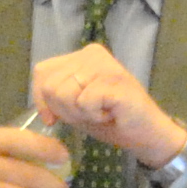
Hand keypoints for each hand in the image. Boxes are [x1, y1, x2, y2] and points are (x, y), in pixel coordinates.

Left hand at [31, 42, 186, 169]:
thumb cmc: (111, 119)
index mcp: (81, 56)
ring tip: (101, 111)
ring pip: (64, 94)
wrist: (146, 133)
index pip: (41, 71)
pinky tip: (111, 113)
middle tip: (90, 113)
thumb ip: (55, 96)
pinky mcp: (115, 81)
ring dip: (80, 114)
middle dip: (65, 110)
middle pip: (50, 86)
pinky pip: (84, 102)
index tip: (53, 118)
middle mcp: (92, 54)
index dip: (41, 99)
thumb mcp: (74, 106)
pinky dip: (94, 116)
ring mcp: (105, 65)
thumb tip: (40, 101)